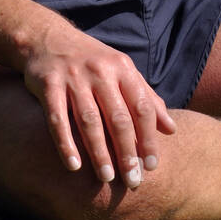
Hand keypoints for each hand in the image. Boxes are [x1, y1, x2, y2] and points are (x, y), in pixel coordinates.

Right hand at [21, 17, 176, 188]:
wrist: (49, 38)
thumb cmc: (92, 61)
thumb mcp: (122, 71)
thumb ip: (146, 98)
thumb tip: (171, 129)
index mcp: (122, 69)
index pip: (141, 107)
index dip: (149, 138)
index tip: (152, 166)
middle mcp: (100, 72)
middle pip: (118, 117)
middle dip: (127, 152)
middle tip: (133, 181)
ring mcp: (73, 78)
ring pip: (89, 120)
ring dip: (99, 152)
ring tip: (107, 178)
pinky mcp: (48, 84)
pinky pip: (57, 118)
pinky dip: (65, 143)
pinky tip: (73, 166)